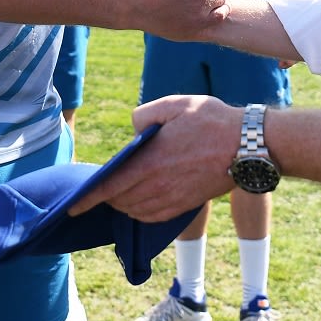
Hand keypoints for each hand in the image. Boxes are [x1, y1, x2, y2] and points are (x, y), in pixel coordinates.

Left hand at [68, 95, 239, 222]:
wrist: (248, 146)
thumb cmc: (211, 121)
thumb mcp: (174, 104)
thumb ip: (145, 114)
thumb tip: (133, 130)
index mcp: (150, 161)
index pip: (109, 186)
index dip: (88, 198)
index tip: (72, 207)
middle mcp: (157, 185)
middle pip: (120, 201)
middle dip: (105, 199)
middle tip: (97, 191)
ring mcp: (172, 198)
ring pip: (135, 211)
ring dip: (122, 205)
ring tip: (117, 195)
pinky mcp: (186, 205)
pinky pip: (154, 217)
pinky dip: (140, 213)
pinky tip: (139, 203)